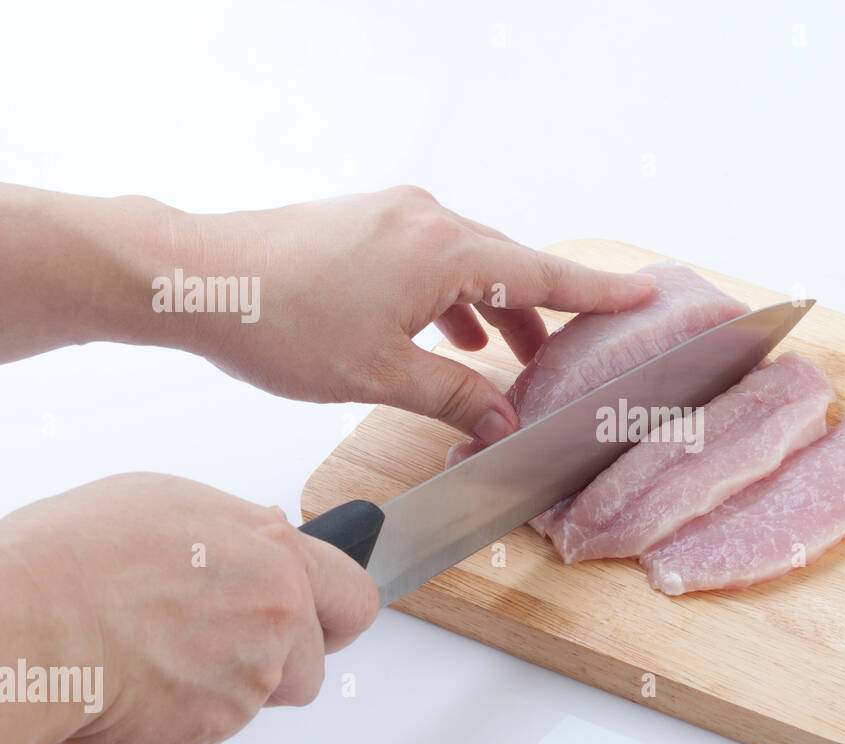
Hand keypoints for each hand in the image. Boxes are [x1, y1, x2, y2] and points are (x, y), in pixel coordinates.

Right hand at [0, 473, 377, 743]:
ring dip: (219, 692)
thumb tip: (258, 544)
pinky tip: (133, 684)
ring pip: (255, 702)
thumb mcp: (172, 505)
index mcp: (276, 554)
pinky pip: (203, 734)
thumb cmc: (75, 558)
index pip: (352, 597)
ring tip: (156, 656)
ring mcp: (248, 679)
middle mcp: (277, 617)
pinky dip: (174, 720)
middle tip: (219, 646)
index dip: (336, 615)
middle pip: (312, 666)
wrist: (22, 624)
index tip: (324, 624)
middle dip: (278, 664)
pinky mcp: (209, 729)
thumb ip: (239, 533)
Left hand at [175, 186, 656, 442]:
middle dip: (546, 314)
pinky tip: (452, 338)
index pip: (541, 273)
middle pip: (511, 266)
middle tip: (577, 356)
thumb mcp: (379, 375)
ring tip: (511, 362)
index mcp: (442, 251)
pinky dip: (456, 299)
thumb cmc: (278, 323)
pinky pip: (436, 260)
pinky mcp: (370, 223)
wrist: (196, 278)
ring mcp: (396, 215)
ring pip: (472, 265)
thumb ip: (454, 396)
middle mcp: (427, 219)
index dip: (598, 291)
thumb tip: (504, 424)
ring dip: (498, 311)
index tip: (645, 292)